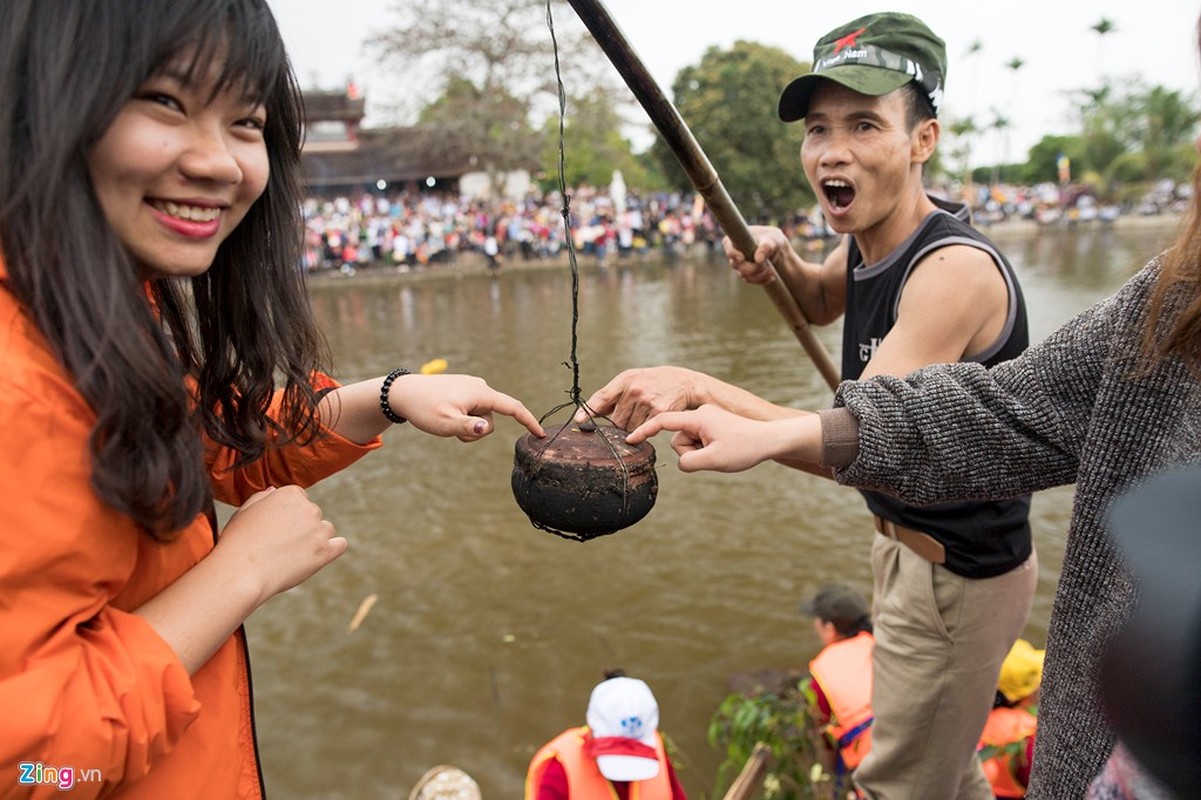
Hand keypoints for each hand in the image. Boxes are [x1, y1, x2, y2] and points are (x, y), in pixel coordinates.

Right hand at [217, 485, 345, 602]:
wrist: (241, 571)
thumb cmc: (237, 542)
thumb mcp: (245, 511)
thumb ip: (262, 497)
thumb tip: (274, 490)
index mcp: (290, 494)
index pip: (299, 498)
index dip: (288, 514)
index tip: (277, 527)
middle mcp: (309, 508)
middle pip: (313, 514)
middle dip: (301, 526)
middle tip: (279, 544)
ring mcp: (319, 530)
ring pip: (325, 530)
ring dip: (315, 539)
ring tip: (291, 554)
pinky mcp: (326, 551)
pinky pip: (340, 545)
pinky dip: (333, 548)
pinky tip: (320, 554)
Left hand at [389, 373, 544, 440]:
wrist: (403, 392)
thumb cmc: (424, 408)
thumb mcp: (445, 423)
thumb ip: (468, 428)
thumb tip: (485, 429)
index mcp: (480, 393)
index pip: (513, 408)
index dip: (529, 421)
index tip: (541, 434)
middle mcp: (479, 387)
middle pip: (491, 418)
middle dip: (477, 431)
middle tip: (453, 432)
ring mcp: (471, 388)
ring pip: (480, 417)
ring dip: (468, 426)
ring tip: (446, 421)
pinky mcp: (463, 390)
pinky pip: (471, 411)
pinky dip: (462, 419)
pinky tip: (445, 415)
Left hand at [576, 366, 708, 431]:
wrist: (683, 383)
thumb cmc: (653, 383)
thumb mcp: (632, 381)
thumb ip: (611, 397)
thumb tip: (587, 414)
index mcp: (625, 379)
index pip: (602, 396)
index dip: (589, 410)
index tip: (578, 420)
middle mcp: (635, 389)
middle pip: (616, 421)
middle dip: (620, 424)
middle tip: (631, 417)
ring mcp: (647, 401)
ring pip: (629, 429)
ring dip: (632, 429)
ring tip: (643, 416)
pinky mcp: (659, 412)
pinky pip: (643, 431)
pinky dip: (643, 432)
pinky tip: (648, 423)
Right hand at [628, 404, 818, 473]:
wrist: (771, 439)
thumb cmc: (745, 448)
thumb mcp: (713, 460)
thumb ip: (688, 463)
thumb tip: (680, 463)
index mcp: (698, 417)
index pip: (662, 421)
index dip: (644, 432)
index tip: (629, 440)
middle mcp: (701, 414)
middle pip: (678, 437)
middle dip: (689, 451)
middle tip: (713, 456)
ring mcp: (707, 419)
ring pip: (688, 442)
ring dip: (699, 453)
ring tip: (720, 454)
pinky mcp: (713, 426)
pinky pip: (698, 441)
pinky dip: (706, 451)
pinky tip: (722, 453)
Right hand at [722, 225, 790, 285]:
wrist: (776, 248)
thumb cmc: (772, 239)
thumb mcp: (772, 240)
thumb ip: (766, 247)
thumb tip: (758, 260)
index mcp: (735, 240)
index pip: (728, 247)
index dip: (733, 254)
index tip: (741, 258)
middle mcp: (734, 254)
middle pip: (736, 265)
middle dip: (751, 268)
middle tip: (765, 266)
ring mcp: (739, 266)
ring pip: (744, 275)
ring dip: (759, 275)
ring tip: (771, 271)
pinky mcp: (746, 274)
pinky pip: (751, 280)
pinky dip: (762, 280)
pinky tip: (771, 277)